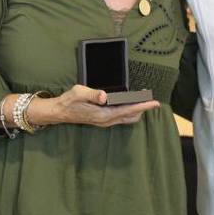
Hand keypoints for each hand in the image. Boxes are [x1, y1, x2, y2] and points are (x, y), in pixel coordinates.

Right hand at [27, 84, 159, 127]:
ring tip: (143, 98)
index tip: (154, 102)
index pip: (128, 110)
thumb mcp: (79, 92)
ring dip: (137, 110)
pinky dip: (129, 111)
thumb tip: (104, 95)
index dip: (142, 106)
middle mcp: (106, 121)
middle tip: (150, 97)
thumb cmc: (69, 101)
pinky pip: (122, 117)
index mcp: (103, 114)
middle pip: (131, 117)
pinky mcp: (103, 120)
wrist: (60, 112)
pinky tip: (130, 102)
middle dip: (142, 108)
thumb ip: (92, 93)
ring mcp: (105, 122)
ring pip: (127, 118)